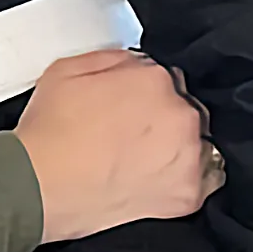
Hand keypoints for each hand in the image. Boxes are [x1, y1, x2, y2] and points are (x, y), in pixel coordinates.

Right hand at [15, 50, 222, 243]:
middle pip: (183, 105)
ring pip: (197, 139)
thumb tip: (133, 62)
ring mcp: (188, 156)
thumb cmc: (52, 131)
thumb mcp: (66, 68)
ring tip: (141, 153)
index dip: (141, 87)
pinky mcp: (189, 193)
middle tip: (130, 127)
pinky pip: (207, 176)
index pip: (163, 74)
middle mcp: (179, 115)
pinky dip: (187, 173)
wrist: (44, 185)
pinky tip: (158, 172)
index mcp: (153, 80)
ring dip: (176, 142)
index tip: (128, 99)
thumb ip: (112, 57)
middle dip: (161, 113)